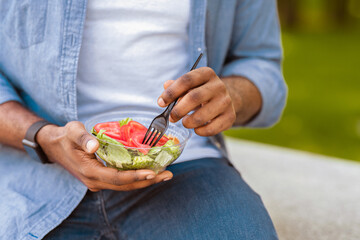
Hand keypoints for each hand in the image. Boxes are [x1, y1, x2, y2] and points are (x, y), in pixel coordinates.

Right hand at [36, 121, 172, 190]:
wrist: (53, 145)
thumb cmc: (65, 137)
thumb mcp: (72, 132)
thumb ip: (83, 138)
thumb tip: (94, 145)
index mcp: (89, 171)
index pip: (117, 177)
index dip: (135, 176)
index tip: (153, 173)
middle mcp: (95, 181)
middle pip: (125, 185)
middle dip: (147, 181)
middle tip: (167, 175)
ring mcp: (98, 181)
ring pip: (124, 185)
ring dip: (144, 181)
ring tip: (164, 175)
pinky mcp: (101, 178)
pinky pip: (121, 181)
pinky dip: (136, 177)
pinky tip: (149, 172)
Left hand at [158, 67, 235, 135]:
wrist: (225, 99)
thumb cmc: (201, 92)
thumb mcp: (190, 85)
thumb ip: (176, 86)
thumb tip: (166, 86)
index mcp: (206, 73)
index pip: (186, 80)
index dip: (171, 92)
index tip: (161, 103)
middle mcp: (218, 86)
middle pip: (194, 98)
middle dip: (178, 110)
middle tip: (172, 118)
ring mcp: (226, 102)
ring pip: (202, 116)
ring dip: (188, 122)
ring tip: (185, 122)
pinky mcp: (230, 117)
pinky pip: (211, 129)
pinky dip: (200, 131)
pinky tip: (196, 129)